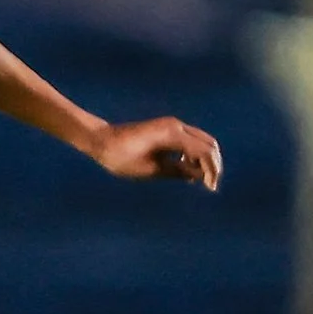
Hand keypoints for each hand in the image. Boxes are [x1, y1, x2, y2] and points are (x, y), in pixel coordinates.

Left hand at [85, 118, 221, 189]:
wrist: (100, 140)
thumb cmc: (120, 157)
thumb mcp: (150, 170)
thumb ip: (177, 171)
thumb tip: (199, 176)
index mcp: (172, 134)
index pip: (204, 151)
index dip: (211, 170)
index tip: (210, 188)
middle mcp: (176, 126)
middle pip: (208, 143)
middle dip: (212, 164)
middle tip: (209, 185)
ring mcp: (171, 125)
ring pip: (200, 141)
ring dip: (203, 159)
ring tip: (197, 180)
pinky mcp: (166, 129)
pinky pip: (188, 140)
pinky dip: (192, 154)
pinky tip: (186, 170)